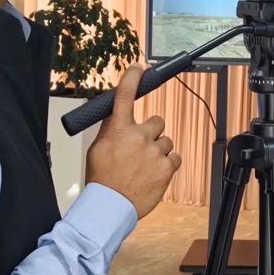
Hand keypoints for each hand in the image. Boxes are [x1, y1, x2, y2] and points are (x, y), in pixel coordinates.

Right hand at [85, 64, 181, 219]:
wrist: (111, 206)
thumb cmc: (103, 179)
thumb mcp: (98, 148)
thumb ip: (110, 129)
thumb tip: (117, 114)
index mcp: (119, 130)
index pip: (125, 96)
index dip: (132, 78)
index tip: (139, 68)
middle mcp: (139, 136)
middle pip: (157, 121)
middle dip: (152, 132)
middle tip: (141, 148)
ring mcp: (155, 152)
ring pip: (166, 141)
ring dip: (159, 150)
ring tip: (145, 166)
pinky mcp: (167, 167)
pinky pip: (175, 157)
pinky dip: (168, 164)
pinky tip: (154, 173)